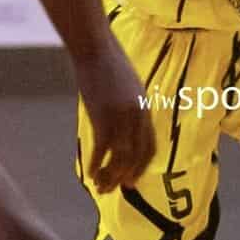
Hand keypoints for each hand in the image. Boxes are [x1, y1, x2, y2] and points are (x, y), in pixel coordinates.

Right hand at [75, 40, 156, 193]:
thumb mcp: (129, 88)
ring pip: (119, 158)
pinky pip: (102, 150)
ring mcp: (120, 119)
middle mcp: (136, 118)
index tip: (131, 180)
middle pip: (135, 157)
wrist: (96, 50)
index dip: (141, 168)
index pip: (149, 148)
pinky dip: (96, 165)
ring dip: (110, 176)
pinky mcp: (102, 117)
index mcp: (145, 111)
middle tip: (114, 189)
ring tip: (100, 186)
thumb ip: (131, 109)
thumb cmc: (110, 66)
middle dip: (125, 177)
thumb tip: (126, 127)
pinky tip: (90, 173)